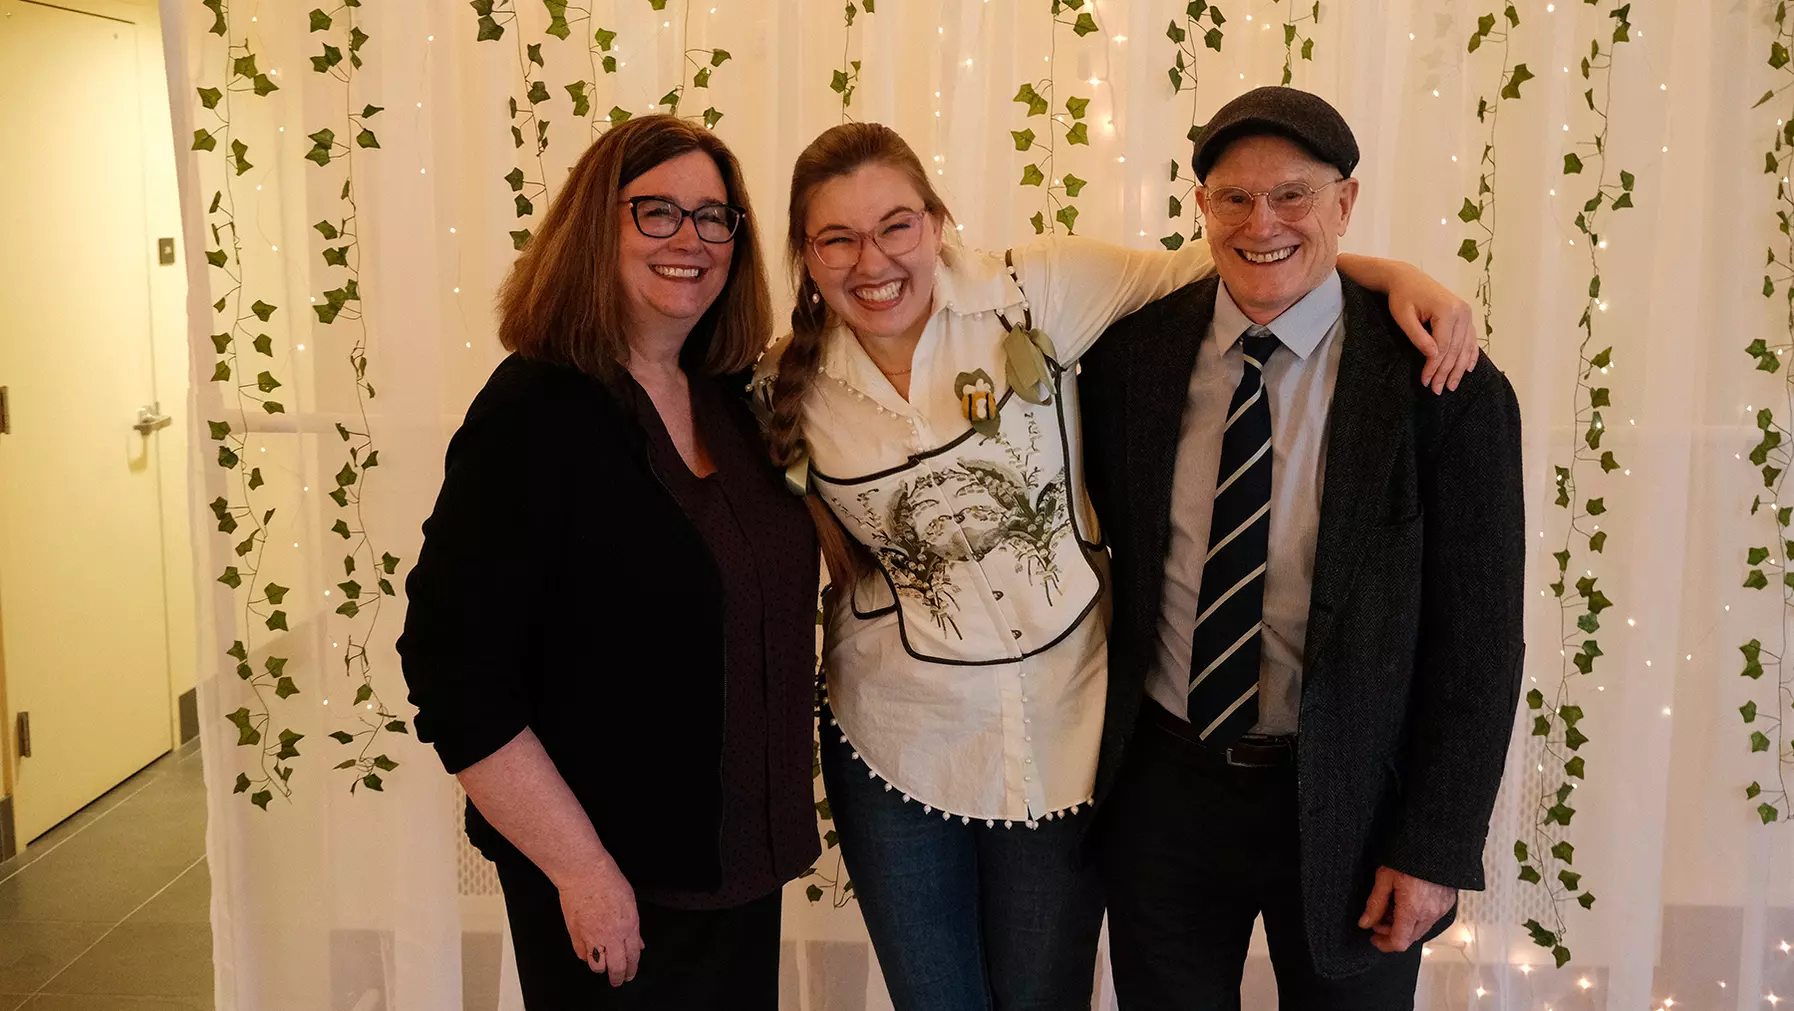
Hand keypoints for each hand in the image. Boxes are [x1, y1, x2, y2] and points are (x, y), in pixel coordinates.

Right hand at [556, 859, 643, 986]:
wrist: (584, 873)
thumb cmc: (608, 880)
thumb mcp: (630, 902)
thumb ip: (634, 926)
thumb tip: (637, 942)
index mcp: (628, 926)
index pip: (633, 956)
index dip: (632, 969)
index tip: (631, 974)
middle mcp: (611, 935)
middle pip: (616, 967)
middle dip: (618, 978)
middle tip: (617, 980)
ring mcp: (592, 936)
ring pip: (597, 966)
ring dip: (601, 968)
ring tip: (603, 966)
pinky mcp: (576, 934)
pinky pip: (581, 955)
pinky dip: (586, 956)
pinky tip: (589, 952)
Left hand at [1357, 866, 1456, 953]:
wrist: (1436, 843)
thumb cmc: (1409, 856)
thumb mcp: (1384, 878)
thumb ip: (1375, 904)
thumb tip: (1365, 923)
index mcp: (1412, 910)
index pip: (1399, 942)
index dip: (1383, 944)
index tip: (1373, 937)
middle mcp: (1430, 914)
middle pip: (1409, 938)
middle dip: (1391, 932)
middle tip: (1379, 918)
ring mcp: (1441, 910)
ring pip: (1420, 930)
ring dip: (1404, 925)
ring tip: (1393, 905)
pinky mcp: (1447, 904)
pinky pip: (1431, 919)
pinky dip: (1417, 917)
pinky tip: (1408, 901)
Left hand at [1386, 272, 1478, 394]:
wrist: (1407, 278)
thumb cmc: (1402, 296)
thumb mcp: (1403, 316)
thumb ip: (1418, 336)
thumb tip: (1432, 356)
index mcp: (1447, 310)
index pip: (1442, 346)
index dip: (1434, 367)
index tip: (1426, 382)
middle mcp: (1462, 311)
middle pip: (1455, 349)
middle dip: (1446, 372)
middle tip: (1438, 390)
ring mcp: (1466, 313)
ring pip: (1465, 347)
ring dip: (1458, 369)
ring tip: (1451, 386)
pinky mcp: (1465, 315)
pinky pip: (1471, 338)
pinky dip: (1470, 354)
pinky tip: (1468, 369)